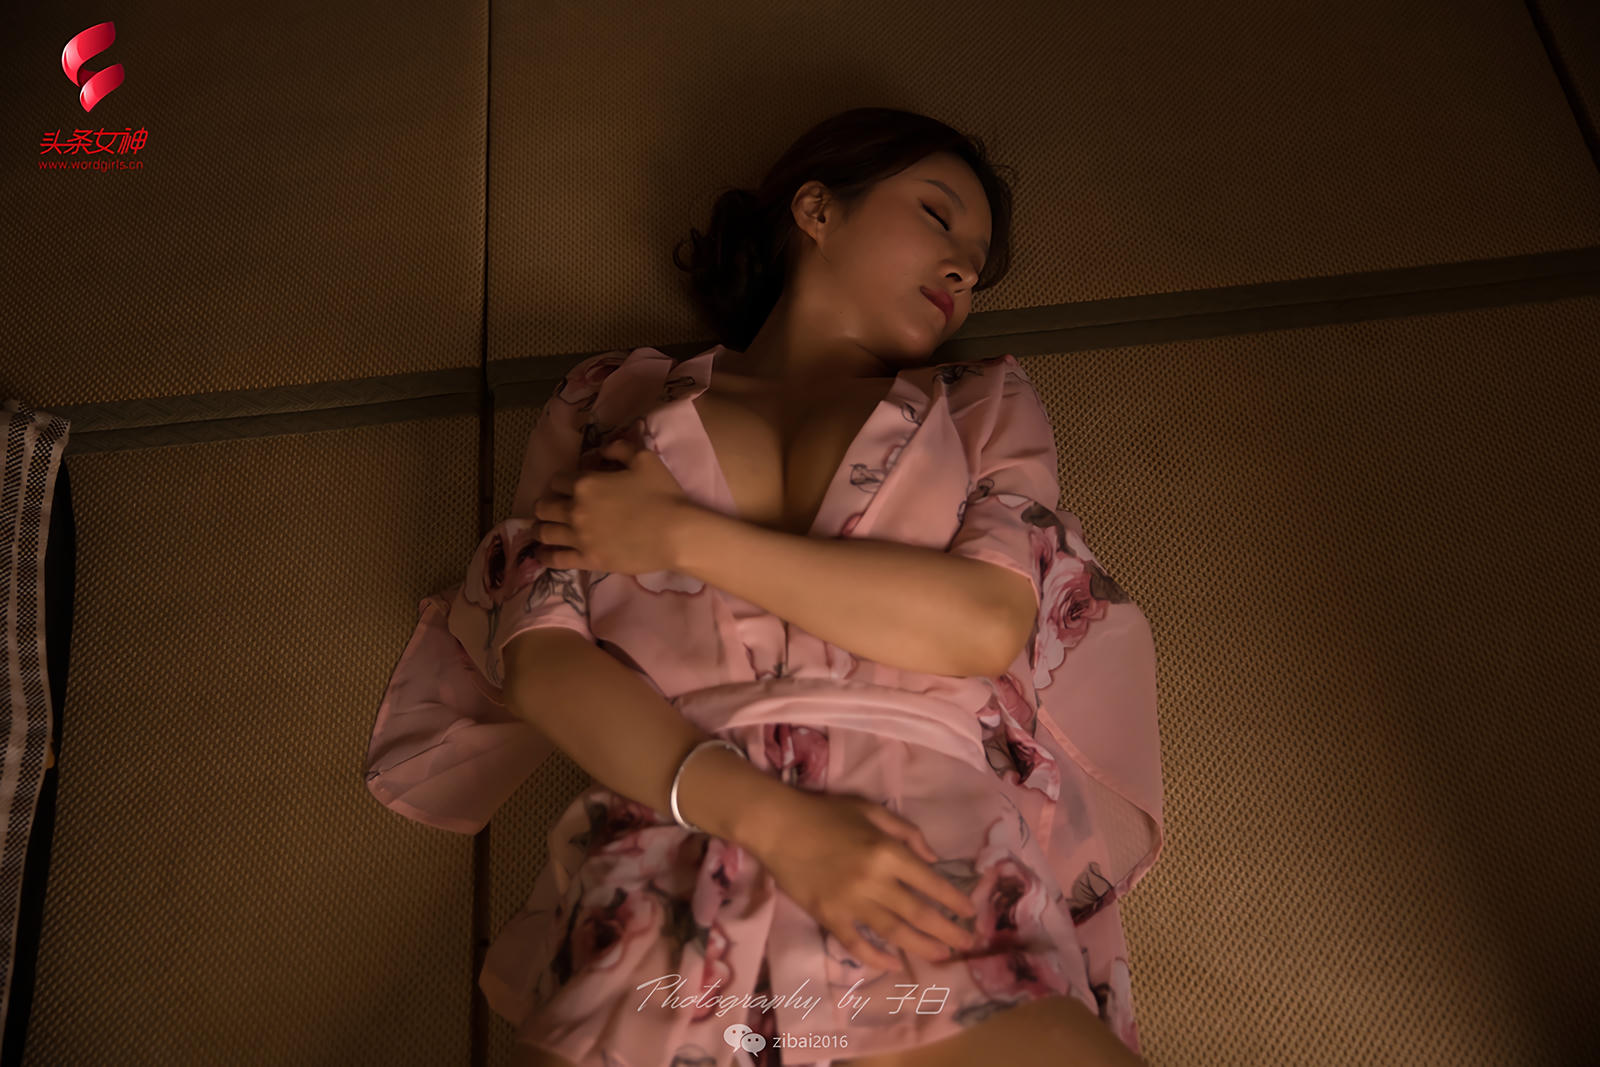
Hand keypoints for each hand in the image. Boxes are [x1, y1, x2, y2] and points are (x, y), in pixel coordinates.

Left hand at [531, 436, 691, 574]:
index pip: (557, 480)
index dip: (562, 482)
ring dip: (541, 528)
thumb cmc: (663, 494)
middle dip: (547, 504)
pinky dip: (545, 556)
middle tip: (555, 508)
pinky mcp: (587, 560)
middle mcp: (575, 510)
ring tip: (545, 529)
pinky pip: (555, 559)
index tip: (568, 487)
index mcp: (585, 483)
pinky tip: (541, 554)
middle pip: (543, 506)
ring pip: (544, 532)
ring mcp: (579, 537)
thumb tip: (602, 450)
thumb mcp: (644, 458)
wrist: (676, 533)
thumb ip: (619, 448)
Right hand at [742, 788, 979, 972]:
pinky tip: (893, 964)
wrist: (778, 826)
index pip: (931, 882)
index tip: (970, 912)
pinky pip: (856, 944)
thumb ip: (906, 832)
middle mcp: (875, 881)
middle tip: (967, 943)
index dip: (954, 900)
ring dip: (922, 947)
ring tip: (942, 955)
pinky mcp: (829, 916)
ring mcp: (850, 902)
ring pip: (894, 933)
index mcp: (887, 851)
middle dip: (948, 931)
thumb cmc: (825, 813)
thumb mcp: (871, 810)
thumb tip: (933, 858)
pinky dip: (876, 957)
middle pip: (920, 914)